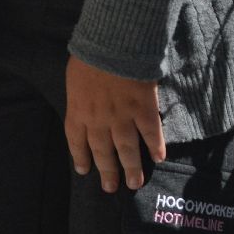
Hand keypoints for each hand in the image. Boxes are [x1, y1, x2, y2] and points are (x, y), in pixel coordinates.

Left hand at [64, 56, 165, 192]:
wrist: (112, 46)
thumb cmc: (89, 56)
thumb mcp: (74, 78)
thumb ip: (79, 96)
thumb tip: (83, 101)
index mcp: (78, 112)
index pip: (76, 142)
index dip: (80, 157)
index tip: (84, 171)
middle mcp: (99, 121)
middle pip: (102, 152)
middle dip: (107, 171)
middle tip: (111, 188)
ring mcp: (122, 117)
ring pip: (127, 149)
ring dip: (131, 168)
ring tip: (135, 183)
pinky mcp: (143, 109)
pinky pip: (151, 133)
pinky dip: (156, 146)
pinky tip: (159, 158)